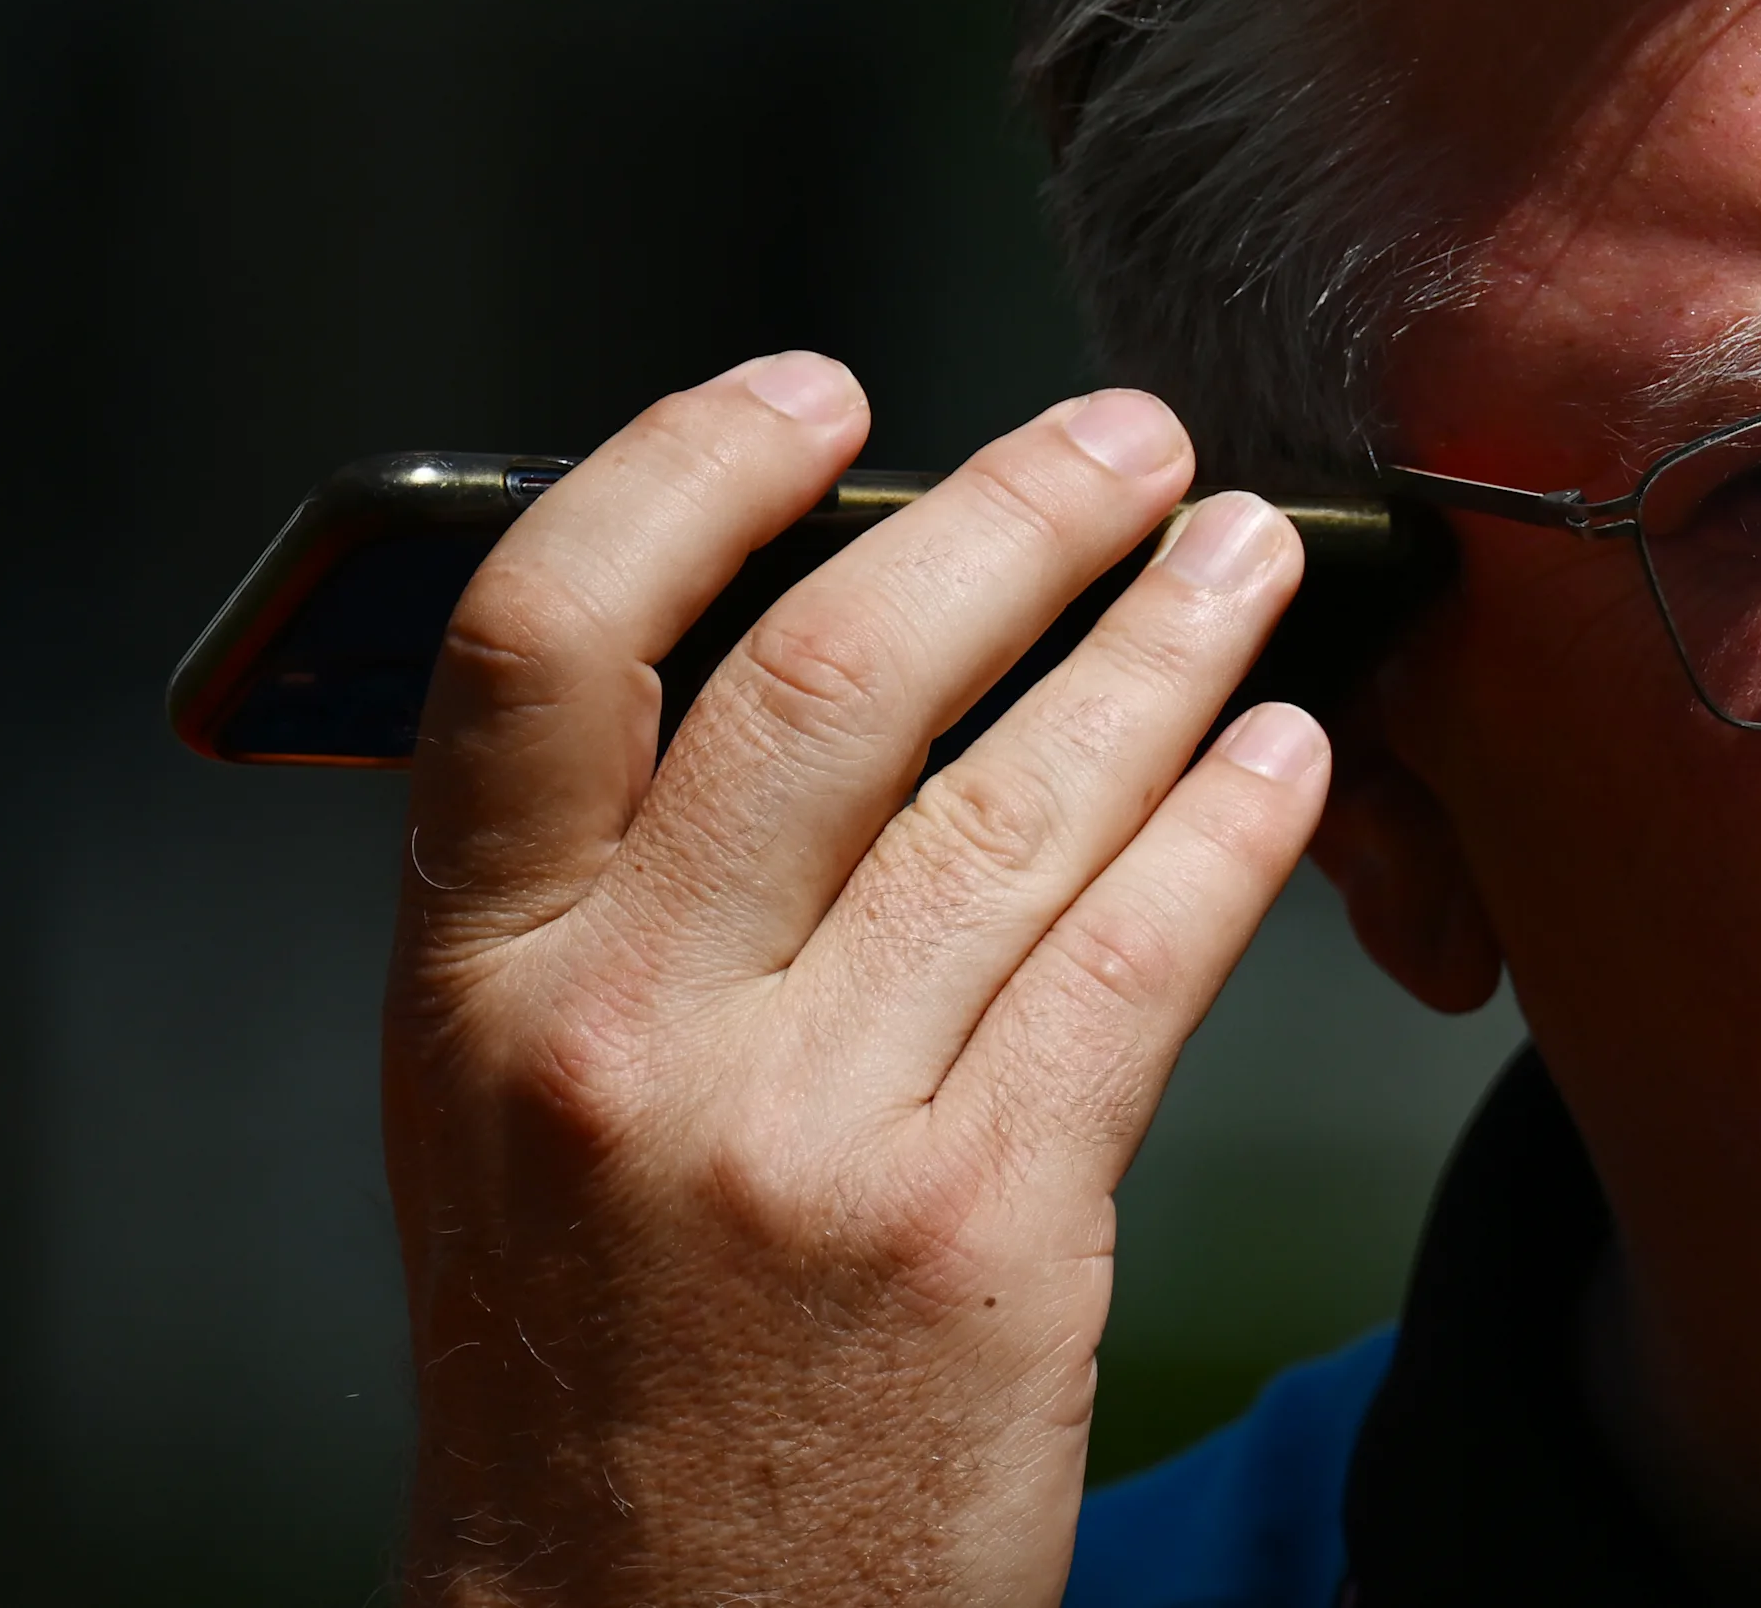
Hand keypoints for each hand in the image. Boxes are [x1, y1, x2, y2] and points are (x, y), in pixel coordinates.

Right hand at [380, 355, 1325, 1603]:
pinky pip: (1132, 961)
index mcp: (474, 987)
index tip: (820, 392)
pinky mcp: (980, 1228)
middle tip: (1130, 442)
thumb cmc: (604, 1368)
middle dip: (1012, 524)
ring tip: (1245, 562)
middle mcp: (621, 1039)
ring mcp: (804, 1135)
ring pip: (1015, 804)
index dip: (687, 472)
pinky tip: (1286, 758)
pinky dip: (1228, 830)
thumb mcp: (518, 1120)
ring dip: (1161, 646)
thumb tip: (815, 649)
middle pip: (831, 684)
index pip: (539, 647)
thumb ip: (615, 900)